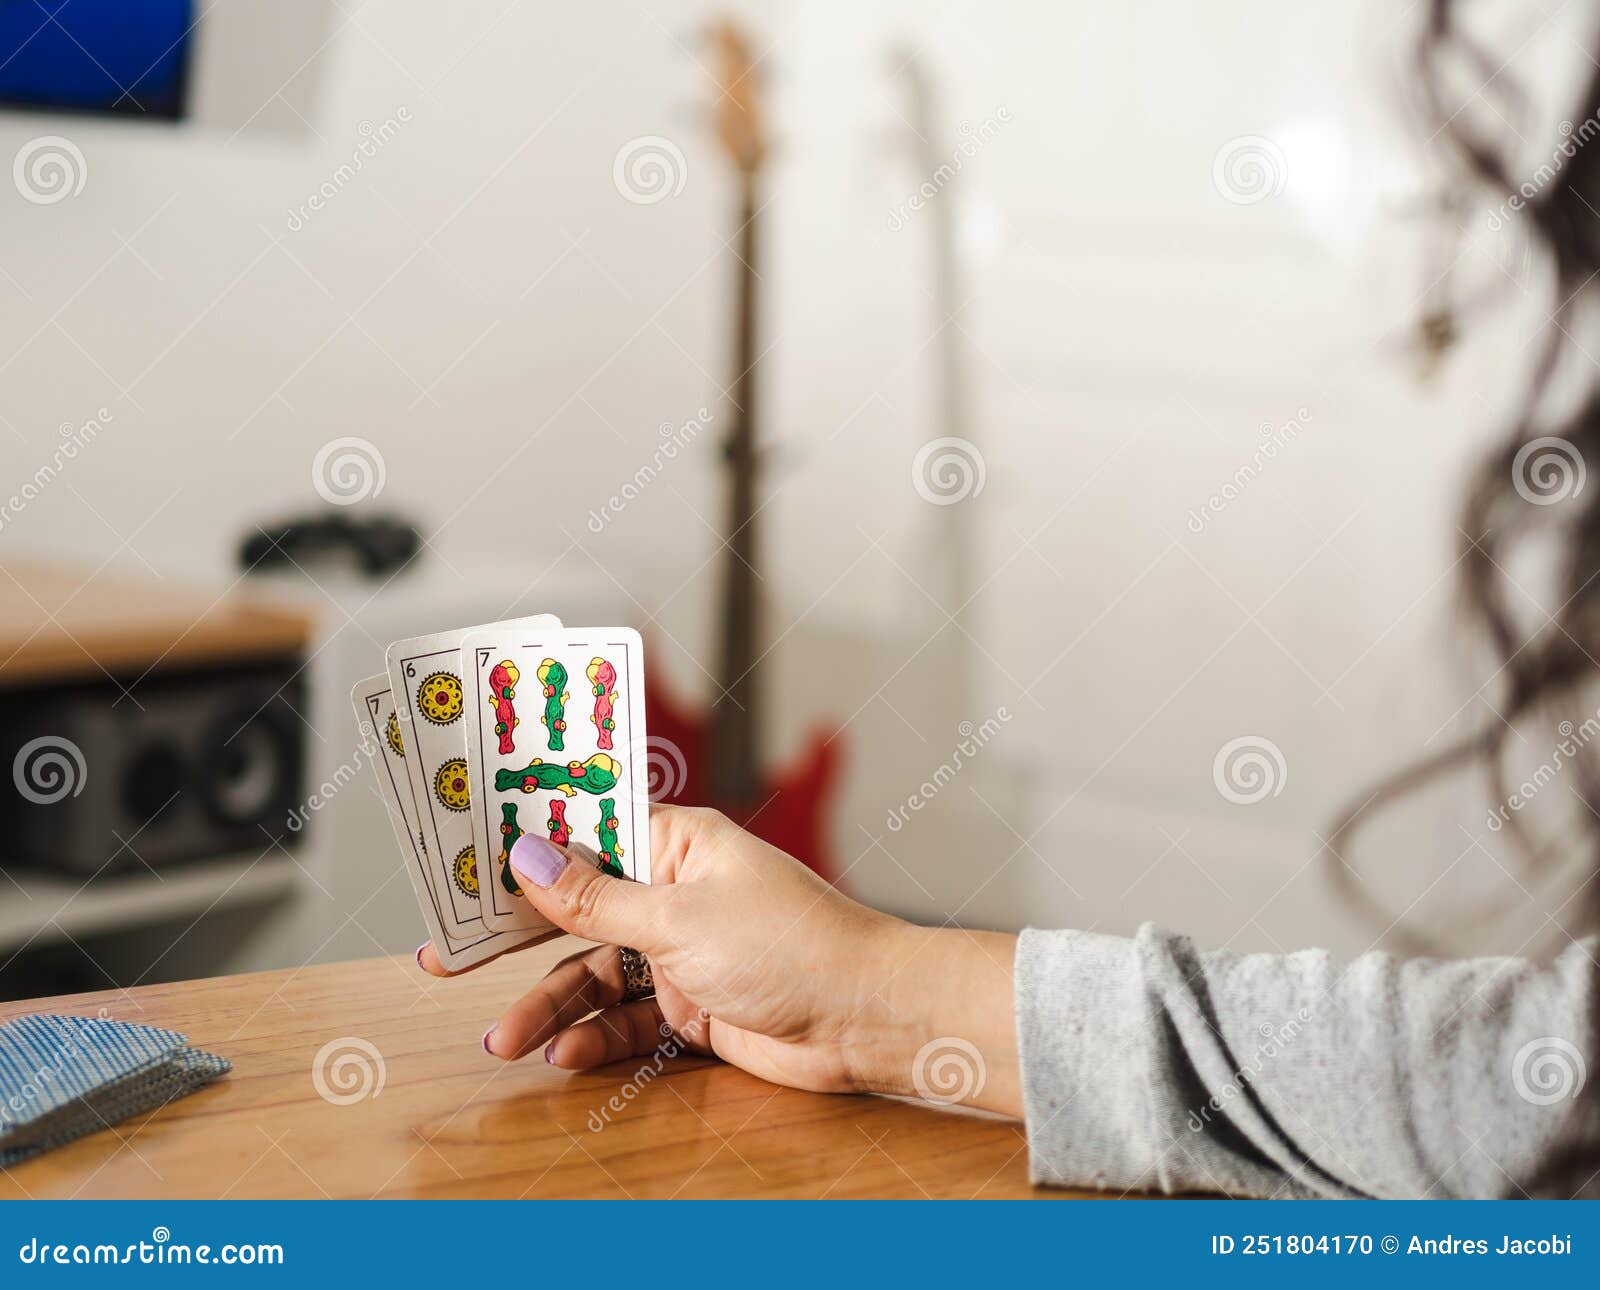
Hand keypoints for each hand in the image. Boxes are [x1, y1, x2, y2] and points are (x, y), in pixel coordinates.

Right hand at [418, 805, 1019, 1113]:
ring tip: (505, 1039)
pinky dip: (596, 1036)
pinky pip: (626, 1018)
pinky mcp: (692, 1005)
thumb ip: (596, 899)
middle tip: (447, 956)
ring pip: (595, 973)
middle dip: (516, 939)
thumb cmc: (793, 944)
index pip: (584, 834)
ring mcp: (682, 950)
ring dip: (551, 1005)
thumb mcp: (679, 918)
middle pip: (577, 909)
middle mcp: (674, 890)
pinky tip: (566, 1054)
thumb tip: (527, 857)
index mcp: (676, 842)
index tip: (462, 863)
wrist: (865, 1019)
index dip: (523, 849)